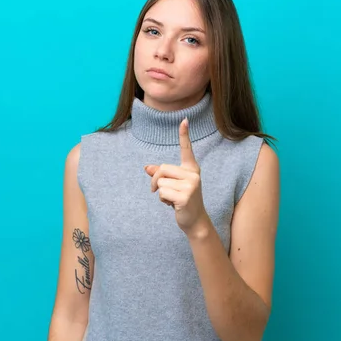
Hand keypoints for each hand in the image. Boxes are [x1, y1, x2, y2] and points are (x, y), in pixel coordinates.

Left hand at [144, 117, 209, 236]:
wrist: (195, 221)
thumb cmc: (182, 201)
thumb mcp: (173, 185)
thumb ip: (161, 175)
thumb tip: (146, 167)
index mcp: (191, 169)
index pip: (187, 149)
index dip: (184, 135)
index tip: (184, 120)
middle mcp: (193, 174)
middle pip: (162, 168)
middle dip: (155, 181)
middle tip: (159, 192)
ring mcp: (191, 185)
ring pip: (160, 182)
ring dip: (160, 193)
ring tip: (172, 199)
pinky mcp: (186, 196)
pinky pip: (162, 193)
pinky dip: (162, 200)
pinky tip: (173, 205)